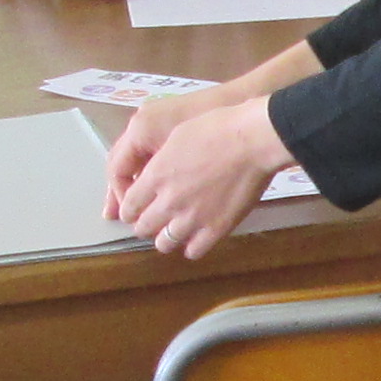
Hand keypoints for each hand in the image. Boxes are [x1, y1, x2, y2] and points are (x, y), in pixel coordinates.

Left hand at [109, 91, 294, 257]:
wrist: (252, 141)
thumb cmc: (217, 128)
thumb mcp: (176, 137)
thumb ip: (161, 163)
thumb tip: (155, 175)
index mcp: (156, 177)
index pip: (129, 206)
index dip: (130, 209)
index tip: (136, 208)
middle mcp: (169, 201)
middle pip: (143, 227)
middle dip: (145, 224)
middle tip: (154, 218)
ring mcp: (192, 218)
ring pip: (164, 243)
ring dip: (165, 238)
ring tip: (174, 230)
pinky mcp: (216, 229)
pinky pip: (194, 251)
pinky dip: (191, 247)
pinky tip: (197, 237)